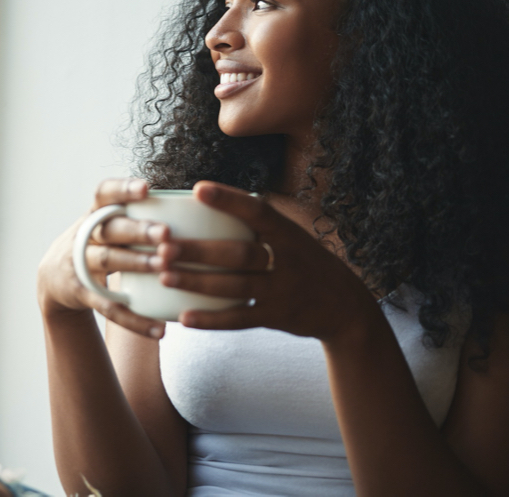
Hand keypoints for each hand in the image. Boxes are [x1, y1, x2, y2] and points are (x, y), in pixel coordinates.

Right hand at [37, 178, 172, 338]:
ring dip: (136, 263)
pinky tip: (160, 329)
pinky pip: (109, 307)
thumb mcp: (106, 224)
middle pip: (110, 229)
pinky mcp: (82, 294)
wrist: (53, 278)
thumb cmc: (97, 243)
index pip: (104, 194)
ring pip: (109, 261)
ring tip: (164, 267)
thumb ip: (136, 216)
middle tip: (165, 233)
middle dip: (138, 230)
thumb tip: (196, 210)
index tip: (146, 188)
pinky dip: (134, 319)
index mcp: (94, 213)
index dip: (123, 189)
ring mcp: (80, 264)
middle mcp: (85, 235)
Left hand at [158, 181, 377, 340]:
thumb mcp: (291, 235)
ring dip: (197, 281)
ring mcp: (283, 290)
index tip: (197, 189)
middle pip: (238, 254)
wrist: (345, 306)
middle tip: (163, 246)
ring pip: (234, 287)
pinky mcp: (277, 318)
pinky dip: (211, 320)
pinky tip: (184, 316)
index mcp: (288, 232)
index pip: (257, 211)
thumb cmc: (304, 261)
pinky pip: (240, 319)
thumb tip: (206, 197)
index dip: (228, 199)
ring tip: (164, 276)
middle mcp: (287, 260)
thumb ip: (259, 222)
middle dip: (199, 250)